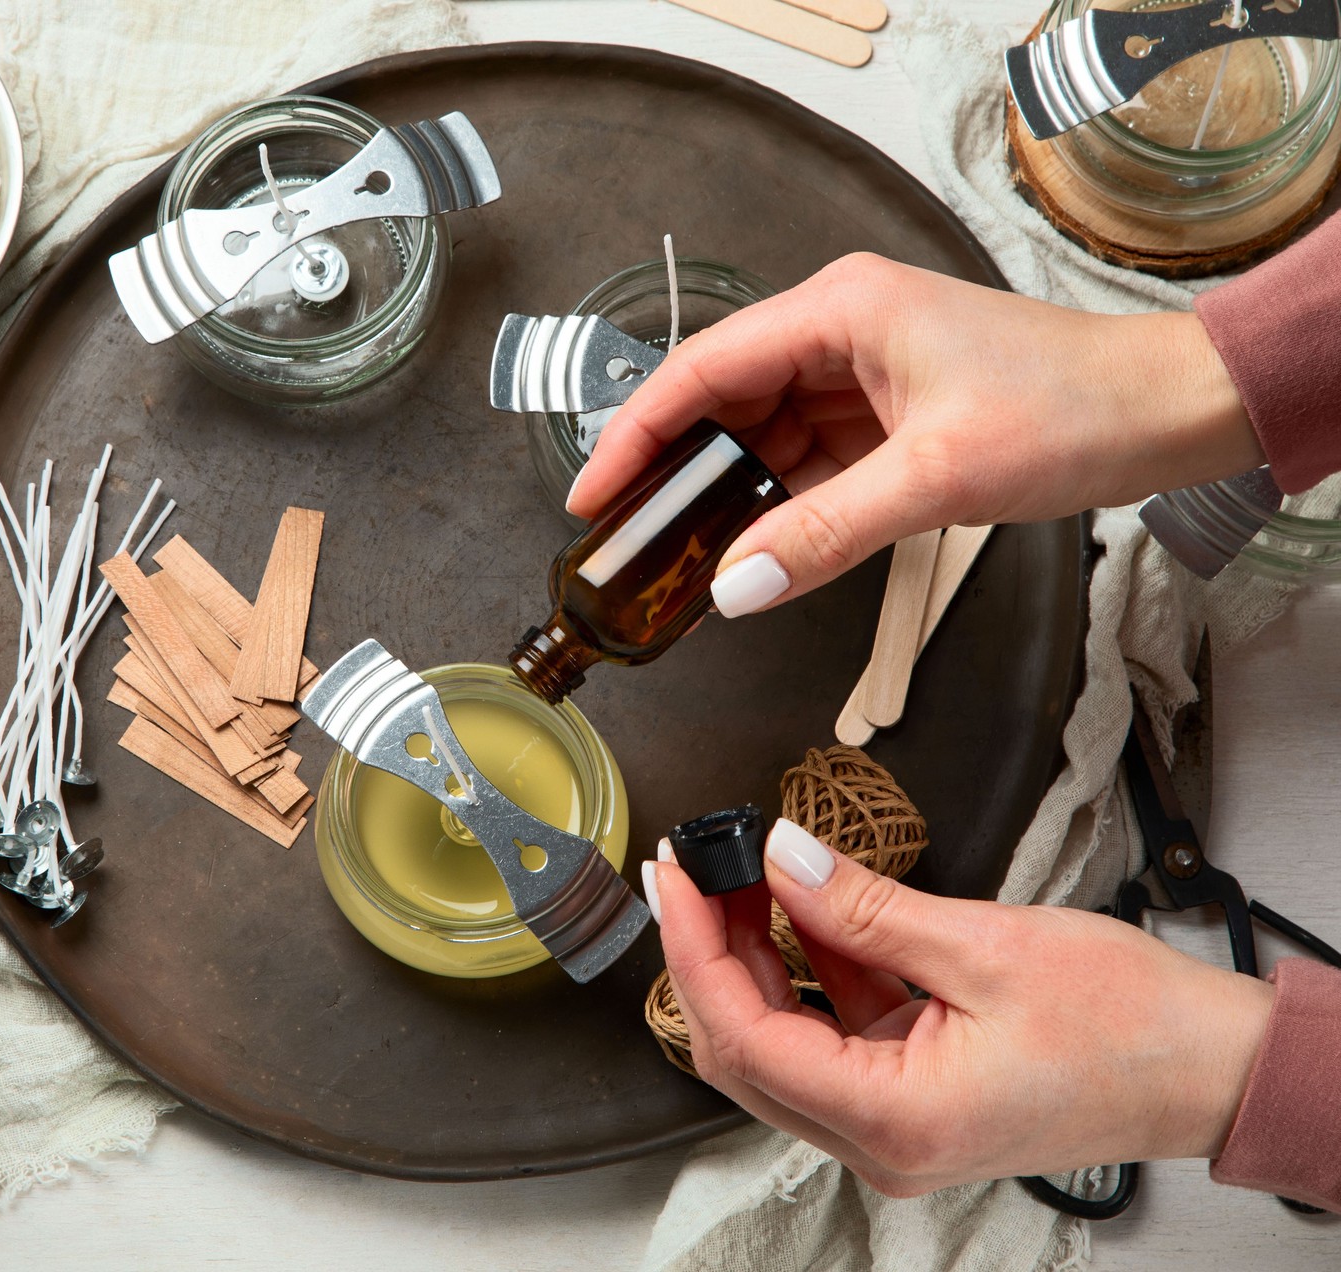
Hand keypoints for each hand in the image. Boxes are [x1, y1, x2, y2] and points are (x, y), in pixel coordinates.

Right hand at [568, 254, 1262, 615]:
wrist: (1168, 412)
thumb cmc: (1074, 409)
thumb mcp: (937, 479)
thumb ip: (825, 532)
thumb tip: (734, 586)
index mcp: (841, 309)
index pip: (702, 369)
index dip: (635, 433)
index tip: (591, 495)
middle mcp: (841, 329)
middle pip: (720, 400)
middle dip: (670, 470)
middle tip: (623, 540)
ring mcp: (862, 371)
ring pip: (760, 434)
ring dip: (722, 492)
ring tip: (672, 554)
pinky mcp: (886, 413)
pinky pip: (805, 458)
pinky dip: (776, 502)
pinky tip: (749, 545)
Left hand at [646, 819, 1274, 1194]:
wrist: (1212, 1069)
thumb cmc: (1130, 1026)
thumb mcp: (984, 945)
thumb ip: (865, 907)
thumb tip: (782, 858)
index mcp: (893, 1119)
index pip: (743, 1036)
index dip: (693, 950)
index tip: (674, 877)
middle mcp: (881, 1142)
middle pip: (746, 1049)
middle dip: (711, 952)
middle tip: (697, 868)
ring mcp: (894, 1127)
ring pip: (781, 1043)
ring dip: (756, 959)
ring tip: (743, 876)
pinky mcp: (911, 1099)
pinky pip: (831, 1037)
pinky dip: (810, 971)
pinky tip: (803, 907)